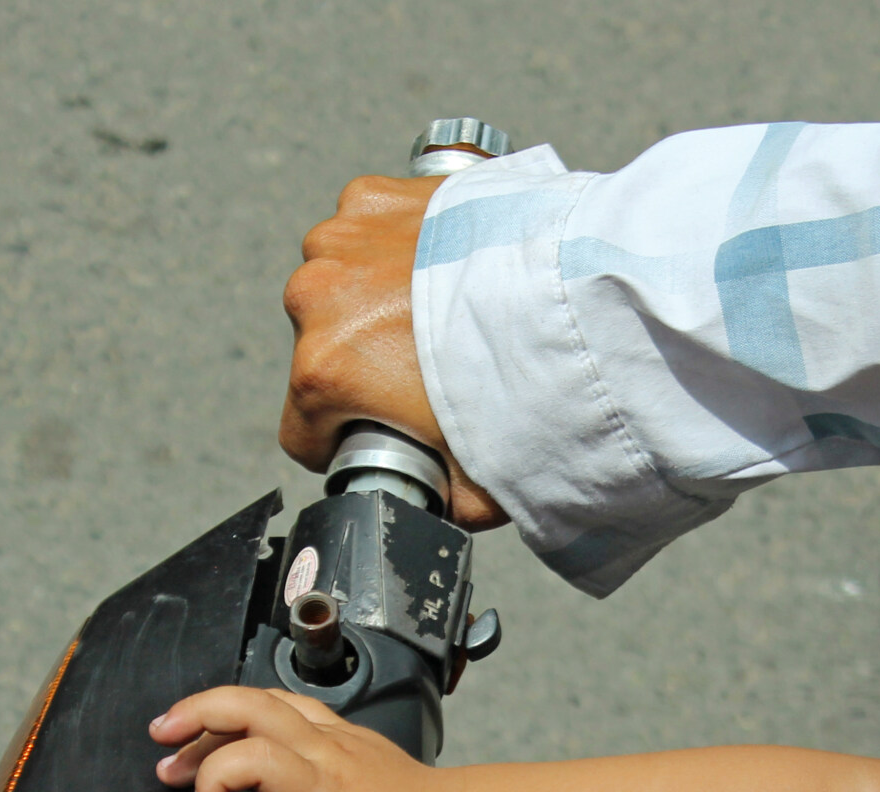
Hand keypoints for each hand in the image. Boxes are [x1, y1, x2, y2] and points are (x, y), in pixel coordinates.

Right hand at [147, 685, 465, 791]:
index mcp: (324, 785)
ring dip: (216, 708)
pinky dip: (248, 707)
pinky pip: (286, 703)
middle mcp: (326, 748)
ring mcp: (334, 733)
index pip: (255, 758)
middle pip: (252, 705)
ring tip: (176, 733)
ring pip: (266, 698)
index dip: (216, 776)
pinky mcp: (340, 732)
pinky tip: (228, 725)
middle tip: (160, 736)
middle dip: (198, 713)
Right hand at [282, 175, 506, 528]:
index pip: (302, 431)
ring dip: (375, 298)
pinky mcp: (378, 194)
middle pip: (319, 348)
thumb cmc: (526, 390)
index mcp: (323, 370)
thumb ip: (433, 503)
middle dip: (363, 363)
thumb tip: (431, 508)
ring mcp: (345, 236)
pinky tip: (445, 265)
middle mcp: (318, 296)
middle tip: (432, 369)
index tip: (385, 434)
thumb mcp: (475, 489)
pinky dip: (397, 245)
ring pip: (340, 284)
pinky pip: (368, 228)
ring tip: (442, 312)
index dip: (344, 443)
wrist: (576, 297)